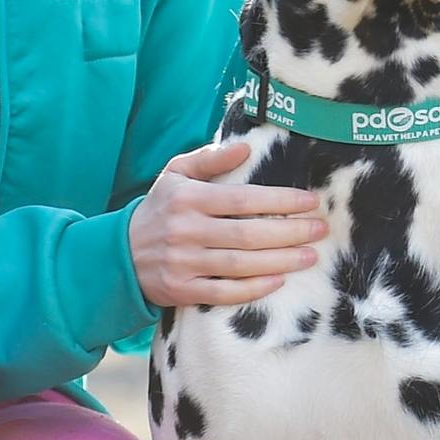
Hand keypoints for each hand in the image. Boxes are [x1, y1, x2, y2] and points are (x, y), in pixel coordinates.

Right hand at [130, 137, 324, 307]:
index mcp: (188, 198)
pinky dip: (254, 288)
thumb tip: (245, 147)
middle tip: (320, 230)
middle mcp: (186, 231)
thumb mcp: (175, 175)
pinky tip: (279, 280)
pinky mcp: (182, 290)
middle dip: (290, 232)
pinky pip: (224, 292)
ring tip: (310, 256)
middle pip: (247, 234)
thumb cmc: (159, 209)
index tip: (311, 202)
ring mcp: (183, 263)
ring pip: (240, 265)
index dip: (280, 200)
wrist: (119, 254)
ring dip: (280, 261)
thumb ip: (209, 159)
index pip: (242, 199)